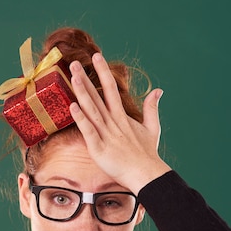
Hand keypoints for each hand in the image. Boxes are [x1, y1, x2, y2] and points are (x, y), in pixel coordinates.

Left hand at [69, 53, 170, 193]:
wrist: (146, 174)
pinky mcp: (99, 149)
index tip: (96, 57)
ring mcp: (106, 135)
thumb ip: (152, 108)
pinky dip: (81, 119)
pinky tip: (73, 107)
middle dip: (85, 79)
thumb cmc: (147, 155)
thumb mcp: (152, 128)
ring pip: (91, 110)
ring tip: (72, 77)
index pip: (111, 89)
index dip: (102, 72)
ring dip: (82, 93)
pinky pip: (88, 131)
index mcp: (122, 117)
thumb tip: (158, 90)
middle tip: (73, 63)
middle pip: (97, 96)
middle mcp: (113, 123)